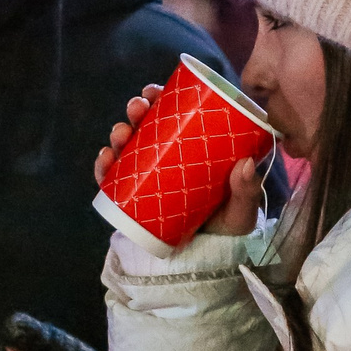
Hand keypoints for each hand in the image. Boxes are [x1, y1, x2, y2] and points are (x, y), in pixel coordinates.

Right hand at [94, 80, 263, 238]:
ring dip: (119, 133)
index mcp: (193, 147)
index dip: (160, 98)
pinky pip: (113, 180)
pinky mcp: (133, 198)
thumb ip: (246, 191)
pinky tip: (105, 160)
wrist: (209, 259)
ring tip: (121, 133)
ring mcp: (148, 176)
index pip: (175, 115)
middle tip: (137, 107)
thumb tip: (244, 165)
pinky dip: (104, 168)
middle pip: (147, 125)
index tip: (154, 92)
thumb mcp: (242, 208)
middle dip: (137, 110)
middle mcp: (167, 156)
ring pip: (128, 147)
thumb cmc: (228, 224)